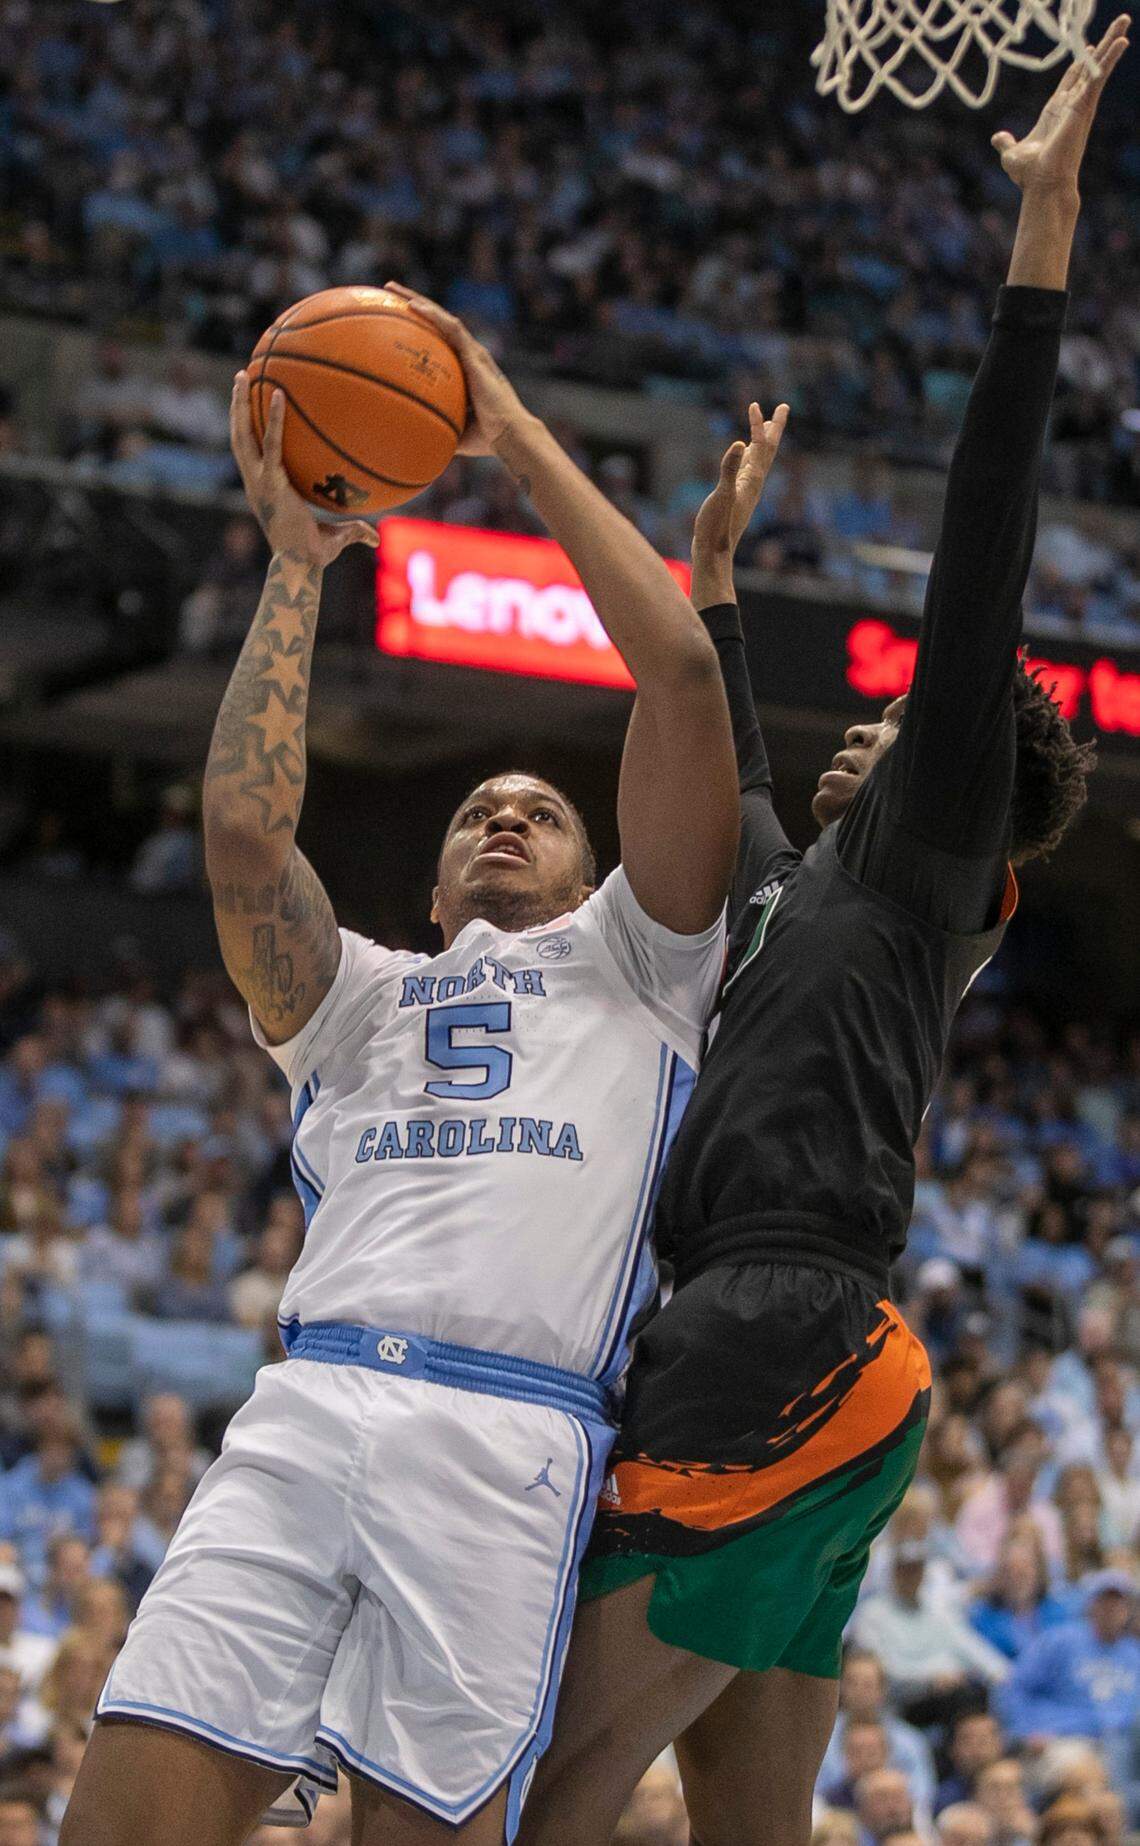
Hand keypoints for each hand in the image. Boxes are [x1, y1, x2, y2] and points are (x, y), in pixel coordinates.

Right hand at [230, 373, 378, 566]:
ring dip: (241, 404)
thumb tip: (376, 536)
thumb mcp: (336, 537)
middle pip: (239, 435)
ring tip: (245, 375)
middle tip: (242, 377)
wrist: (301, 566)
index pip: (251, 453)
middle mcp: (256, 481)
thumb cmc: (315, 556)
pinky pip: (272, 444)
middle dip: (237, 406)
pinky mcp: (271, 481)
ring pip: (243, 434)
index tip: (249, 408)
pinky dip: (275, 419)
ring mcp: (259, 480)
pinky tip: (280, 394)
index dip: (246, 429)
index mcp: (264, 488)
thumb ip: (355, 530)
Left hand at [382, 282, 528, 455]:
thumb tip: (414, 441)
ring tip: (392, 289)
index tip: (397, 317)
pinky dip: (432, 315)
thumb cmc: (488, 439)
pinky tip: (412, 306)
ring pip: (442, 317)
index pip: (440, 340)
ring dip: (417, 301)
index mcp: (466, 369)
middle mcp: (469, 355)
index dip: (420, 326)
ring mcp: (473, 352)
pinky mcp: (475, 355)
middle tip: (389, 293)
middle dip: (413, 304)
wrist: (509, 435)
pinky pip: (451, 327)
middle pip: (437, 322)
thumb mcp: (455, 432)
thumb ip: (437, 429)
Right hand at [693, 401, 789, 562]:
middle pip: (768, 451)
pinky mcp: (737, 497)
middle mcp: (753, 483)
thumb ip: (729, 469)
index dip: (758, 425)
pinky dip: (750, 457)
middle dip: (774, 428)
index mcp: (751, 480)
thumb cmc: (715, 527)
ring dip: (764, 441)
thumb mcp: (721, 495)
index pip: (760, 446)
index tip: (754, 405)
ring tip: (766, 427)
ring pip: (760, 460)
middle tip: (783, 408)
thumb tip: (741, 444)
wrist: (713, 554)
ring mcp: (746, 490)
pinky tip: (745, 457)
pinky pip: (748, 470)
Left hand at [991, 12, 1128, 194]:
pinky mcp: (1084, 106)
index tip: (1088, 47)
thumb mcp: (1011, 154)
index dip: (1080, 64)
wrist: (1042, 184)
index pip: (1072, 80)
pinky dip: (1109, 60)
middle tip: (1118, 25)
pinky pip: (1099, 77)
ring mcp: (1080, 105)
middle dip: (1103, 46)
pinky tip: (1122, 43)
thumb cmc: (1030, 175)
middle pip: (1089, 68)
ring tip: (1125, 21)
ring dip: (1112, 44)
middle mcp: (1072, 105)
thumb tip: (998, 137)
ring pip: (1099, 67)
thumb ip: (1006, 142)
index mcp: (1056, 111)